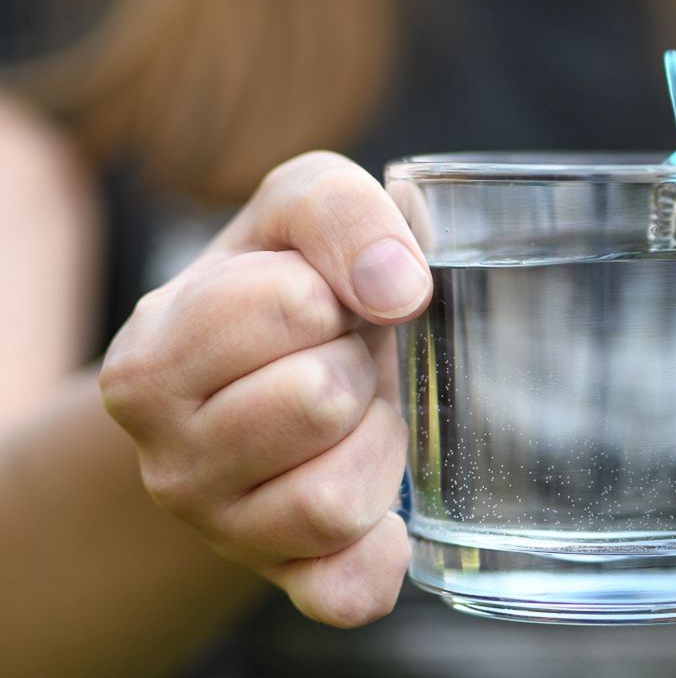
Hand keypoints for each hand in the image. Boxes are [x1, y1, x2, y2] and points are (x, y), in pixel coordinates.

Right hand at [99, 151, 431, 626]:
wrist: (259, 376)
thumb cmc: (285, 283)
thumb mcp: (293, 211)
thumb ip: (339, 211)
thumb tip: (399, 286)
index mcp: (152, 358)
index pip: (292, 306)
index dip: (332, 291)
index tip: (316, 300)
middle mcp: (167, 460)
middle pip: (319, 401)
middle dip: (354, 364)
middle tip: (336, 359)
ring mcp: (223, 531)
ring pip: (339, 497)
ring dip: (376, 439)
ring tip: (351, 414)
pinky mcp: (286, 579)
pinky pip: (346, 589)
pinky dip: (377, 557)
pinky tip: (382, 516)